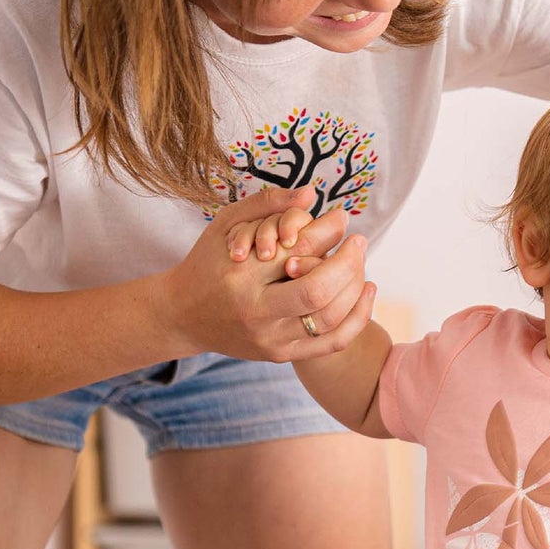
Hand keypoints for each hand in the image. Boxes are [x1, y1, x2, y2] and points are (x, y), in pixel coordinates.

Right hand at [153, 187, 375, 361]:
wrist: (183, 316)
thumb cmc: (209, 263)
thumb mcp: (227, 223)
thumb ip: (267, 204)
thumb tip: (311, 194)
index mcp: (241, 275)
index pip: (296, 250)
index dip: (327, 230)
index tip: (341, 217)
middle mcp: (255, 312)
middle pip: (318, 290)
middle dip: (349, 261)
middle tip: (359, 241)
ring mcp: (270, 339)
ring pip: (330, 317)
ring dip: (356, 286)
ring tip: (361, 263)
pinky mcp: (281, 355)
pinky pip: (333, 342)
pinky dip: (358, 317)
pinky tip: (366, 290)